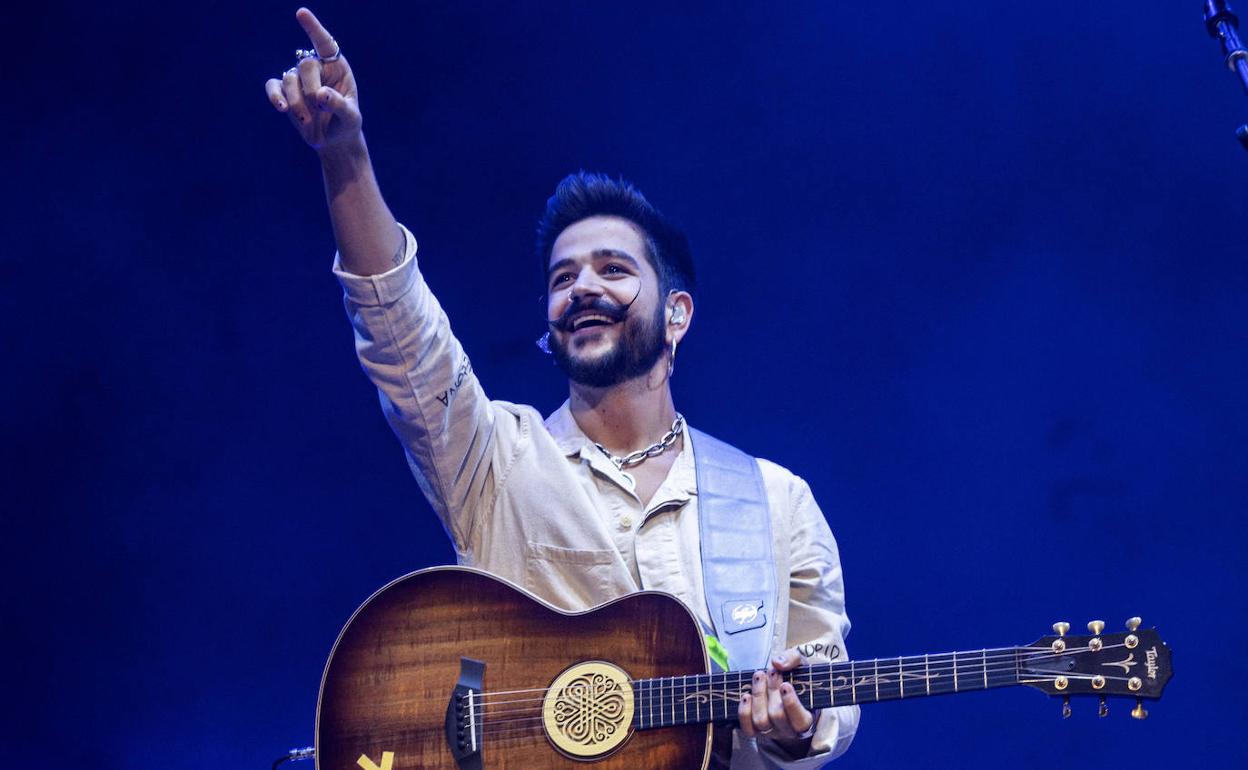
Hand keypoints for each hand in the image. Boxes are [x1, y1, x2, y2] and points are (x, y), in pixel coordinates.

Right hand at [264, 8, 361, 150]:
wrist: (333, 141)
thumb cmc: (346, 124)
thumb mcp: (350, 118)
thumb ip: (339, 105)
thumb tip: (320, 95)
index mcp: (337, 67)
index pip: (325, 43)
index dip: (313, 28)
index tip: (300, 13)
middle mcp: (317, 69)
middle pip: (305, 65)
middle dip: (310, 87)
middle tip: (319, 105)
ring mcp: (299, 80)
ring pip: (289, 79)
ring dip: (296, 101)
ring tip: (307, 120)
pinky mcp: (285, 92)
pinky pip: (273, 86)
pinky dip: (275, 96)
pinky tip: (281, 108)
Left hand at [738, 649, 815, 743]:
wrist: (784, 686)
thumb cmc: (797, 678)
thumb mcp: (801, 664)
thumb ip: (793, 659)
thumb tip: (778, 663)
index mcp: (806, 718)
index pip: (800, 721)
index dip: (791, 704)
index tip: (785, 685)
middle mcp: (789, 729)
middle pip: (777, 716)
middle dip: (772, 690)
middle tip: (773, 673)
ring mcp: (771, 731)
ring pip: (761, 721)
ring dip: (758, 695)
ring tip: (759, 676)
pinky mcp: (756, 731)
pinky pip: (748, 728)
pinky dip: (744, 712)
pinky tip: (746, 696)